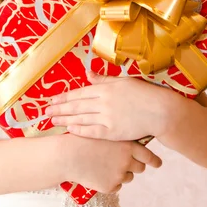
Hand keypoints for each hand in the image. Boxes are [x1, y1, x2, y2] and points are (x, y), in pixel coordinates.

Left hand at [46, 71, 168, 141]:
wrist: (161, 111)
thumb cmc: (144, 94)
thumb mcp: (124, 82)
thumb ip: (104, 79)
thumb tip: (88, 74)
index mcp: (106, 88)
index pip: (80, 93)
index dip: (65, 97)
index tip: (52, 99)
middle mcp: (104, 102)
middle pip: (76, 105)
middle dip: (59, 108)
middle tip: (45, 111)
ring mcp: (108, 117)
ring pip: (81, 118)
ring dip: (65, 119)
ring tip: (53, 120)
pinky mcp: (113, 131)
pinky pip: (92, 131)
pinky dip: (79, 130)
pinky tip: (69, 129)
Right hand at [61, 134, 161, 193]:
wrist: (67, 155)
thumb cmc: (83, 141)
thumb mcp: (105, 135)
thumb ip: (120, 141)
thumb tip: (132, 147)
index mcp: (127, 146)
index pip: (148, 155)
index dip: (154, 160)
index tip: (158, 164)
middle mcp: (127, 161)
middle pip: (140, 168)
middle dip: (134, 166)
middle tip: (124, 163)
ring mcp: (119, 175)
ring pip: (128, 178)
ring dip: (121, 174)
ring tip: (103, 165)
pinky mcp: (110, 186)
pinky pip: (116, 186)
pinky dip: (109, 182)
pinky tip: (97, 173)